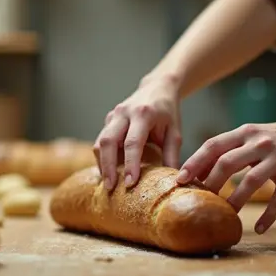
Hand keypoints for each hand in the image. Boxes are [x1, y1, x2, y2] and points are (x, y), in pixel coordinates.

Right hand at [94, 74, 182, 190]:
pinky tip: (108, 172)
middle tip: (110, 188)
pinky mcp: (108, 119)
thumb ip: (172, 155)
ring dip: (102, 164)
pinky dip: (103, 158)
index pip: (132, 142)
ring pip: (100, 141)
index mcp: (143, 114)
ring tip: (108, 184)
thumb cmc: (168, 113)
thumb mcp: (175, 132)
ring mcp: (113, 115)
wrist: (157, 88)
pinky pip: (100, 140)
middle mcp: (124, 113)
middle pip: (108, 141)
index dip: (130, 164)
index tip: (130, 183)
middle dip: (107, 166)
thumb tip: (172, 182)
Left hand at [176, 118, 275, 233]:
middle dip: (210, 184)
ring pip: (250, 182)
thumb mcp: (252, 136)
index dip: (195, 162)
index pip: (213, 145)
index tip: (179, 178)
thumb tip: (198, 171)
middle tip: (200, 201)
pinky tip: (259, 229)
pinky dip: (269, 216)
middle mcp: (260, 144)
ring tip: (225, 215)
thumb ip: (228, 149)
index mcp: (245, 133)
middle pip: (227, 163)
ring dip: (235, 201)